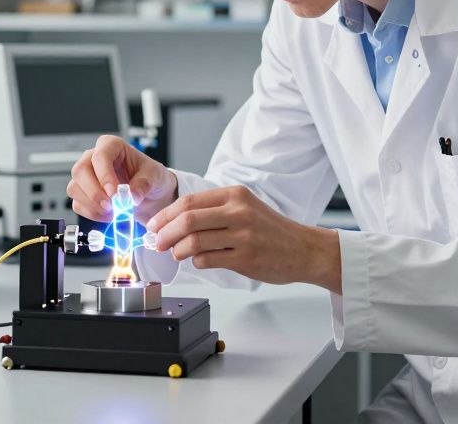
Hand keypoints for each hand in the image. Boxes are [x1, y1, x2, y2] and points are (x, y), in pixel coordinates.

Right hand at [67, 135, 177, 223]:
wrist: (152, 195)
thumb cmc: (151, 178)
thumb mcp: (155, 176)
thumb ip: (143, 184)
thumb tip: (130, 196)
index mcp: (112, 146)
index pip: (100, 155)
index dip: (104, 175)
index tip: (115, 193)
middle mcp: (93, 158)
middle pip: (80, 171)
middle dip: (94, 192)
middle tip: (112, 206)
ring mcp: (86, 176)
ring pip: (74, 189)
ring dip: (93, 205)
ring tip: (114, 212)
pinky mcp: (83, 194)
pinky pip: (78, 205)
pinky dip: (93, 214)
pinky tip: (109, 215)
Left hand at [145, 185, 341, 291]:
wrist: (304, 249)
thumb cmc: (270, 230)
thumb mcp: (245, 207)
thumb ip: (214, 210)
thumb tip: (175, 221)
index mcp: (235, 195)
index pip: (188, 201)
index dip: (165, 215)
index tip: (153, 225)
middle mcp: (238, 211)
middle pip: (187, 219)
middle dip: (164, 233)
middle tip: (157, 242)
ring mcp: (243, 235)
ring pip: (194, 241)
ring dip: (178, 250)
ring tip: (177, 254)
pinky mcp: (246, 258)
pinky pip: (208, 259)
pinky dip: (196, 262)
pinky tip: (199, 261)